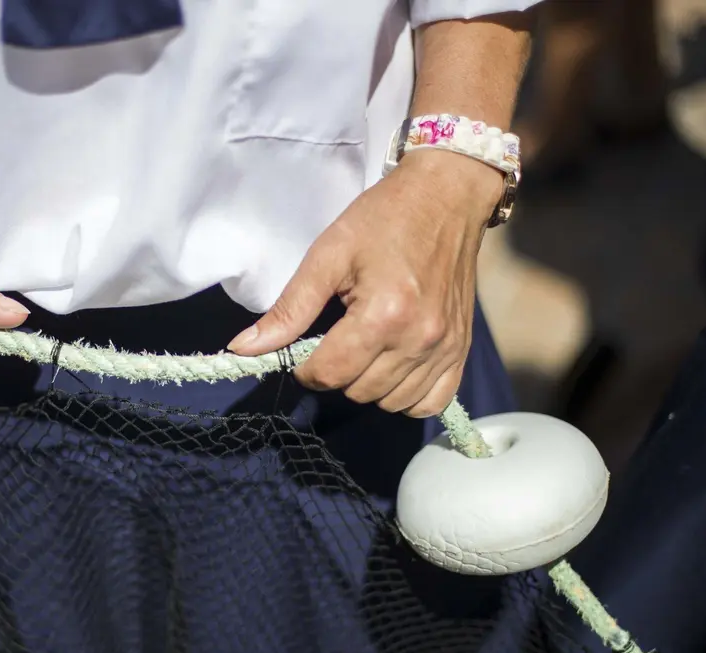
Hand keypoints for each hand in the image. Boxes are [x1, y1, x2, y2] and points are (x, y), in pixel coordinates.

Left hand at [227, 151, 502, 416]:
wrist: (446, 196)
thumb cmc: (383, 219)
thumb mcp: (327, 255)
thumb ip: (289, 309)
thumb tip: (243, 348)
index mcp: (382, 316)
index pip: (329, 374)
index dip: (305, 367)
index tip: (306, 347)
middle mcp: (418, 339)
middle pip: (358, 391)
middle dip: (337, 372)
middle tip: (338, 338)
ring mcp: (445, 349)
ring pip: (392, 403)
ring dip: (369, 385)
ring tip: (366, 349)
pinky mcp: (462, 351)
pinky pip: (430, 403)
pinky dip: (407, 396)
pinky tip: (394, 368)